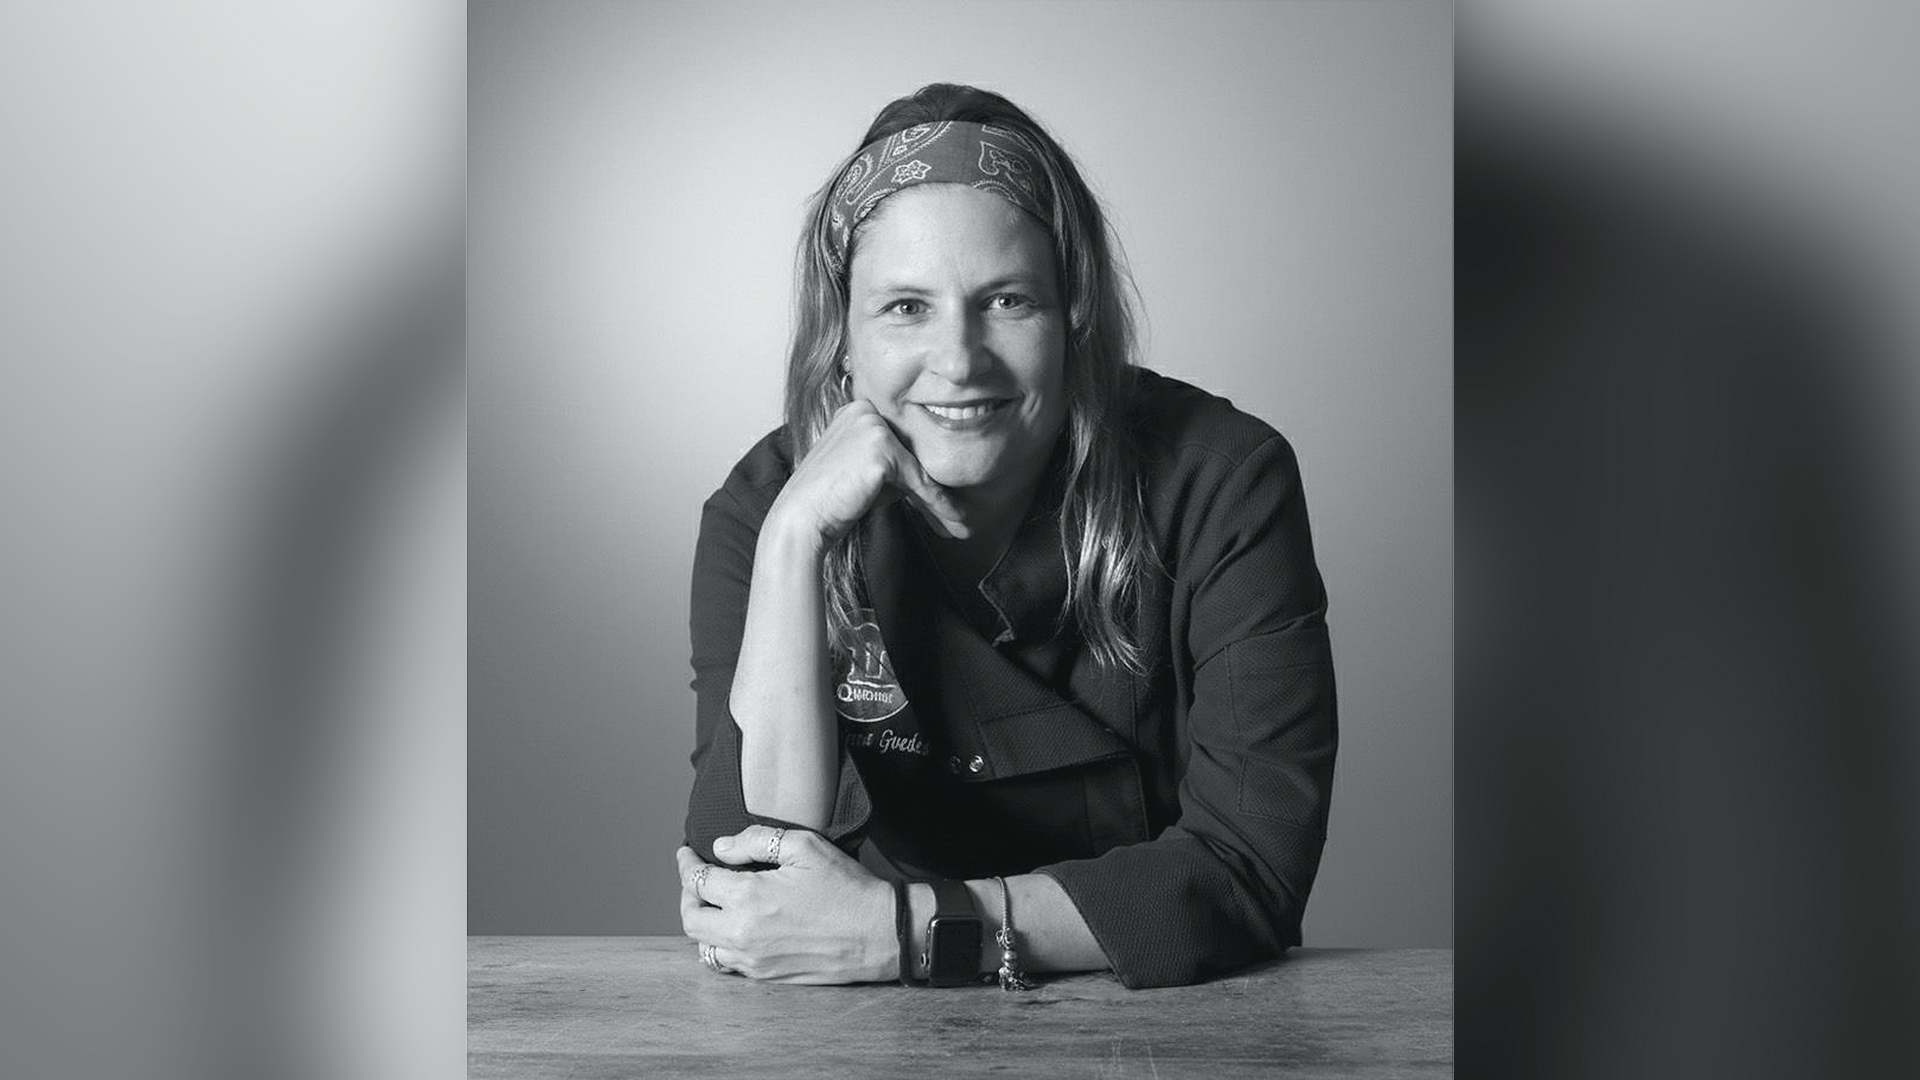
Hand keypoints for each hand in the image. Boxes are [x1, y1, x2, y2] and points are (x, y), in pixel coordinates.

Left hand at [677, 826, 896, 983]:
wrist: (879, 933)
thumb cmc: (847, 888)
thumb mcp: (805, 846)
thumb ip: (756, 840)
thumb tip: (721, 848)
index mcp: (749, 898)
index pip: (698, 881)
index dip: (687, 864)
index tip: (687, 854)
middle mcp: (743, 934)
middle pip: (691, 918)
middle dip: (687, 895)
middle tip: (697, 879)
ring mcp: (754, 960)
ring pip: (704, 946)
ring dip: (702, 923)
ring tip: (713, 905)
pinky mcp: (767, 976)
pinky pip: (726, 964)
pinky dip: (719, 946)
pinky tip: (733, 930)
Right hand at [768, 400, 968, 545]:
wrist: (802, 518)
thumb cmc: (832, 501)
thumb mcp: (870, 474)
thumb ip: (898, 466)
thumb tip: (938, 479)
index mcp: (858, 409)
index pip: (902, 441)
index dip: (923, 472)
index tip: (946, 501)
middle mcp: (865, 409)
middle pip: (913, 452)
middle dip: (935, 486)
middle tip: (956, 515)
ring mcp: (872, 426)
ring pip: (918, 467)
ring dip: (942, 499)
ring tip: (958, 522)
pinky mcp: (880, 448)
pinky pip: (918, 480)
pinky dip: (937, 503)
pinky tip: (952, 521)